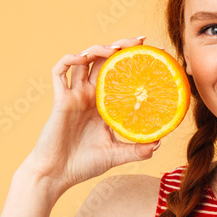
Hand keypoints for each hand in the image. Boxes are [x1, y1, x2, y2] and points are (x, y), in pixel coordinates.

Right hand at [24, 35, 160, 189]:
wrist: (57, 175)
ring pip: (83, 61)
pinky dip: (69, 60)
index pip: (119, 75)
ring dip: (98, 49)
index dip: (132, 62)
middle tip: (140, 41)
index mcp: (103, 105)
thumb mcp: (116, 155)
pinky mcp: (60, 99)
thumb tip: (160, 142)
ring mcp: (73, 95)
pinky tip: (82, 58)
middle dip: (120, 47)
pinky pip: (59, 71)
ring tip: (116, 48)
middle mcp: (89, 96)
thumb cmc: (83, 165)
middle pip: (103, 61)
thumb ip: (137, 150)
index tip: (151, 54)